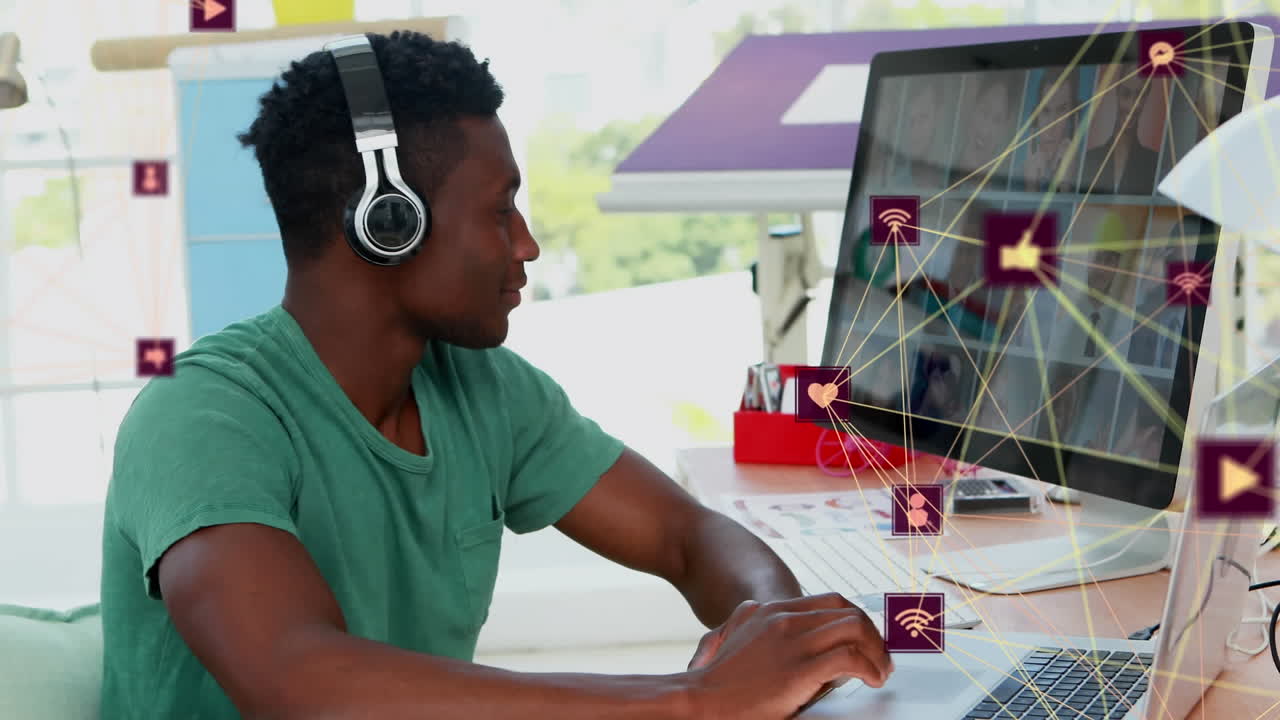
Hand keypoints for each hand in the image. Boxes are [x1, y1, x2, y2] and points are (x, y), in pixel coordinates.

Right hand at [683, 593, 893, 719]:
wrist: (700, 700)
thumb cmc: (716, 677)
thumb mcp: (729, 632)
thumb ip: (747, 618)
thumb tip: (756, 609)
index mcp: (774, 611)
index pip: (832, 602)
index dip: (857, 620)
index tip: (868, 641)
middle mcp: (786, 619)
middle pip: (849, 612)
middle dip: (873, 635)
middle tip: (881, 658)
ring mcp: (793, 642)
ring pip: (855, 629)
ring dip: (876, 650)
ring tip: (880, 672)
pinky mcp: (799, 669)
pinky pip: (849, 658)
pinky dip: (868, 668)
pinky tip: (870, 681)